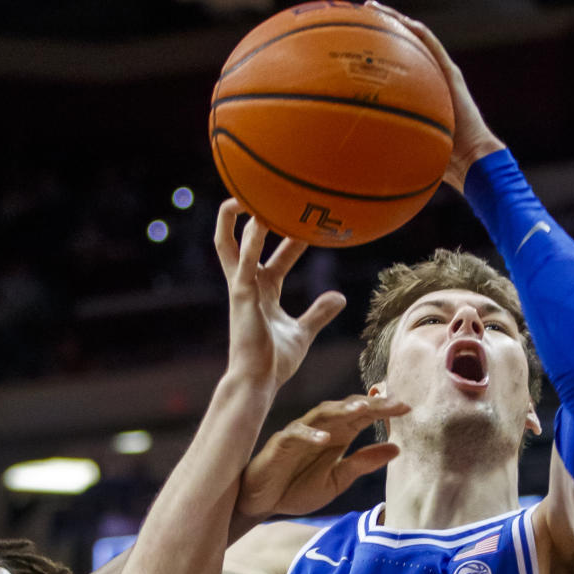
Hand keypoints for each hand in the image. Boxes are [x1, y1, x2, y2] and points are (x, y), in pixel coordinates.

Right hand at [214, 200, 345, 395]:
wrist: (259, 382)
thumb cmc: (275, 362)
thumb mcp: (303, 332)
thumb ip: (319, 313)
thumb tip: (340, 296)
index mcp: (262, 292)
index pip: (276, 256)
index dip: (291, 238)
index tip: (308, 221)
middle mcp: (248, 285)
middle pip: (240, 243)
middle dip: (244, 217)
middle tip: (260, 191)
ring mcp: (242, 290)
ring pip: (233, 245)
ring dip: (238, 218)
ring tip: (248, 193)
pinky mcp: (241, 297)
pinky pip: (244, 263)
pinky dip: (250, 241)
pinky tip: (257, 220)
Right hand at [235, 395, 409, 518]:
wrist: (262, 503)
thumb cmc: (296, 489)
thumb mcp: (337, 480)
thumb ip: (363, 464)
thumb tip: (397, 449)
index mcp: (338, 436)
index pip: (365, 417)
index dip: (385, 411)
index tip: (408, 408)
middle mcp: (322, 429)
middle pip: (349, 409)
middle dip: (372, 404)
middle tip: (395, 402)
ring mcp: (300, 434)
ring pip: (323, 413)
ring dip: (343, 410)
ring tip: (363, 409)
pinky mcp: (280, 444)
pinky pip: (295, 434)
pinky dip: (310, 435)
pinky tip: (325, 438)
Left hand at [366, 1, 504, 191]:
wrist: (471, 159)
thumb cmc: (439, 163)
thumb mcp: (403, 150)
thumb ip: (383, 144)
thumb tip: (350, 157)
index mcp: (420, 93)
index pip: (395, 66)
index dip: (374, 53)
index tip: (351, 44)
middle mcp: (430, 78)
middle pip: (403, 46)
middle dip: (380, 29)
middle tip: (356, 17)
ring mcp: (442, 72)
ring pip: (415, 37)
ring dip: (394, 20)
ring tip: (371, 8)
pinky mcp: (451, 72)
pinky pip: (431, 44)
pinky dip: (414, 30)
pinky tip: (398, 20)